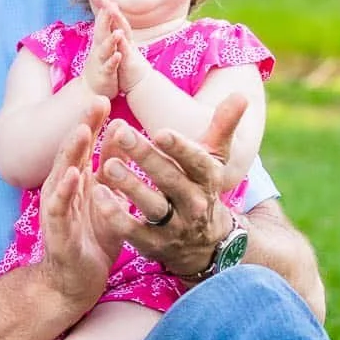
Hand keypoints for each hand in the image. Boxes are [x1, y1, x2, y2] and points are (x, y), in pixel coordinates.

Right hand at [35, 96, 149, 309]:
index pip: (85, 145)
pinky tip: (73, 174)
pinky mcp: (56, 231)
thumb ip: (113, 168)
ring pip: (61, 174)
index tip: (107, 95)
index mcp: (77, 180)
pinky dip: (64, 190)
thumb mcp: (109, 198)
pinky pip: (58, 207)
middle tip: (96, 99)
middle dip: (83, 125)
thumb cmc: (92, 239)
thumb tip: (123, 132)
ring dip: (71, 152)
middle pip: (71, 152)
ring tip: (83, 129)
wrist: (74, 283)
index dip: (94, 121)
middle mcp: (63, 189)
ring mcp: (56, 208)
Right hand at [75, 4, 133, 99]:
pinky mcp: (105, 74)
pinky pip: (109, 66)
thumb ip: (104, 26)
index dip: (106, 4)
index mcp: (100, 39)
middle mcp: (98, 47)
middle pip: (101, 29)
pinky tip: (118, 56)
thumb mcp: (102, 44)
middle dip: (105, 17)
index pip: (103, 19)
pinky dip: (113, 61)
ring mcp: (100, 60)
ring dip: (111, 40)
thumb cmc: (99, 64)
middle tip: (110, 3)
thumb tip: (106, 8)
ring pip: (105, 49)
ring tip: (118, 32)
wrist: (91, 89)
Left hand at [94, 93, 249, 277]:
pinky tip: (99, 194)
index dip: (180, 148)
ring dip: (131, 186)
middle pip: (171, 180)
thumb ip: (223, 126)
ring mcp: (175, 227)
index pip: (198, 162)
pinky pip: (133, 231)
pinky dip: (116, 215)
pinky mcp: (154, 245)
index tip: (160, 131)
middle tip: (122, 133)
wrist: (205, 244)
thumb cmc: (201, 188)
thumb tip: (241, 94)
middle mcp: (194, 204)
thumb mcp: (214, 160)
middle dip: (146, 157)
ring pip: (153, 206)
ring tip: (109, 165)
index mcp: (208, 180)